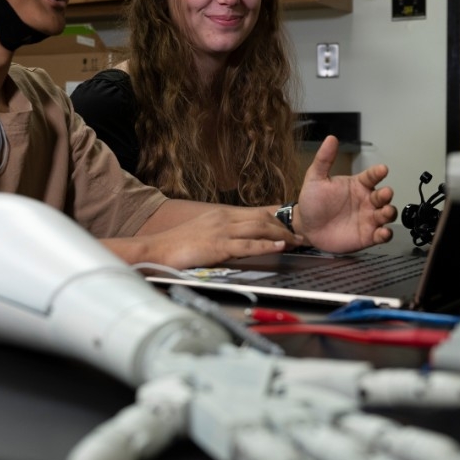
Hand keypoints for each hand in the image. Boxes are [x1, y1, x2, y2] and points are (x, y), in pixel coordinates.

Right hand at [117, 204, 302, 269]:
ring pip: (259, 228)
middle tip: (300, 235)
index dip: (277, 216)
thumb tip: (239, 237)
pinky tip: (279, 246)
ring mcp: (222, 231)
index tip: (292, 221)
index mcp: (222, 214)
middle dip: (285, 226)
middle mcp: (225, 218)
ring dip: (282, 234)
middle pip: (263, 218)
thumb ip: (222, 231)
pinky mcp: (219, 246)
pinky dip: (266, 245)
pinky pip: (248, 245)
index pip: (256, 211)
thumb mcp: (204, 231)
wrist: (158, 249)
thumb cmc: (179, 244)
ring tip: (297, 241)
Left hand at [295, 136, 395, 252]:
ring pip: (387, 214)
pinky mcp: (367, 236)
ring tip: (386, 212)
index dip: (378, 172)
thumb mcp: (315, 178)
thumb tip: (331, 138)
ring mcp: (368, 218)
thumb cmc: (312, 202)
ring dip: (390, 212)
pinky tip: (383, 233)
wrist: (305, 227)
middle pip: (384, 196)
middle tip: (384, 194)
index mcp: (358, 185)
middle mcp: (367, 201)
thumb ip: (324, 159)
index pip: (372, 176)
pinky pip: (381, 235)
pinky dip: (386, 234)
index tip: (382, 169)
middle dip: (387, 194)